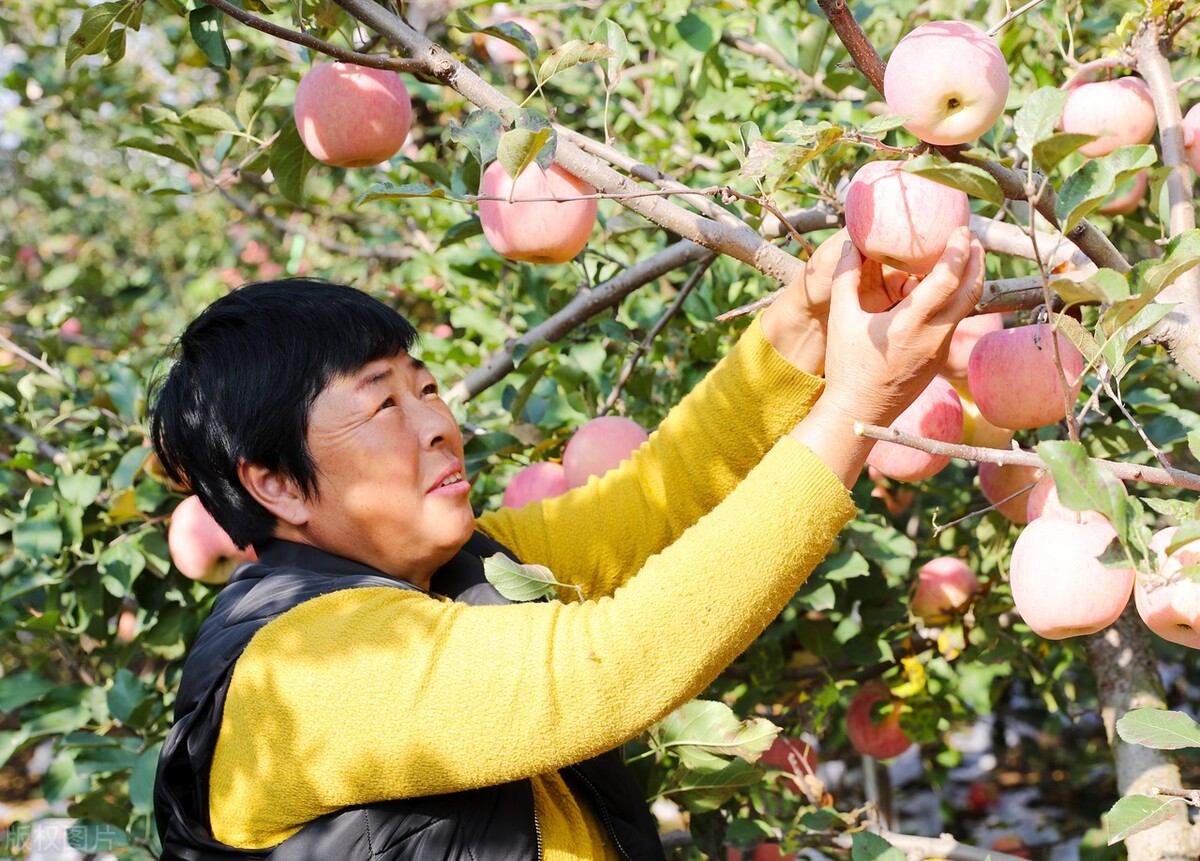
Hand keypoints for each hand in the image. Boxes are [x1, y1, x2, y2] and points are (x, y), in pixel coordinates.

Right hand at [787, 227, 984, 487]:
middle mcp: (933, 337)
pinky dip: (957, 299)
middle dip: (976, 259)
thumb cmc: (847, 367)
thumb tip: (852, 244)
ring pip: (968, 306)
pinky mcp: (942, 360)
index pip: (948, 279)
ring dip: (971, 278)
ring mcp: (941, 350)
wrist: (859, 412)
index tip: (960, 229)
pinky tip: (943, 288)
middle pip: (972, 290)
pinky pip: (955, 321)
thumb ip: (846, 278)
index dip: (958, 250)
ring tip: (964, 256)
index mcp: (909, 324)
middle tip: (970, 236)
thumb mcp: (841, 319)